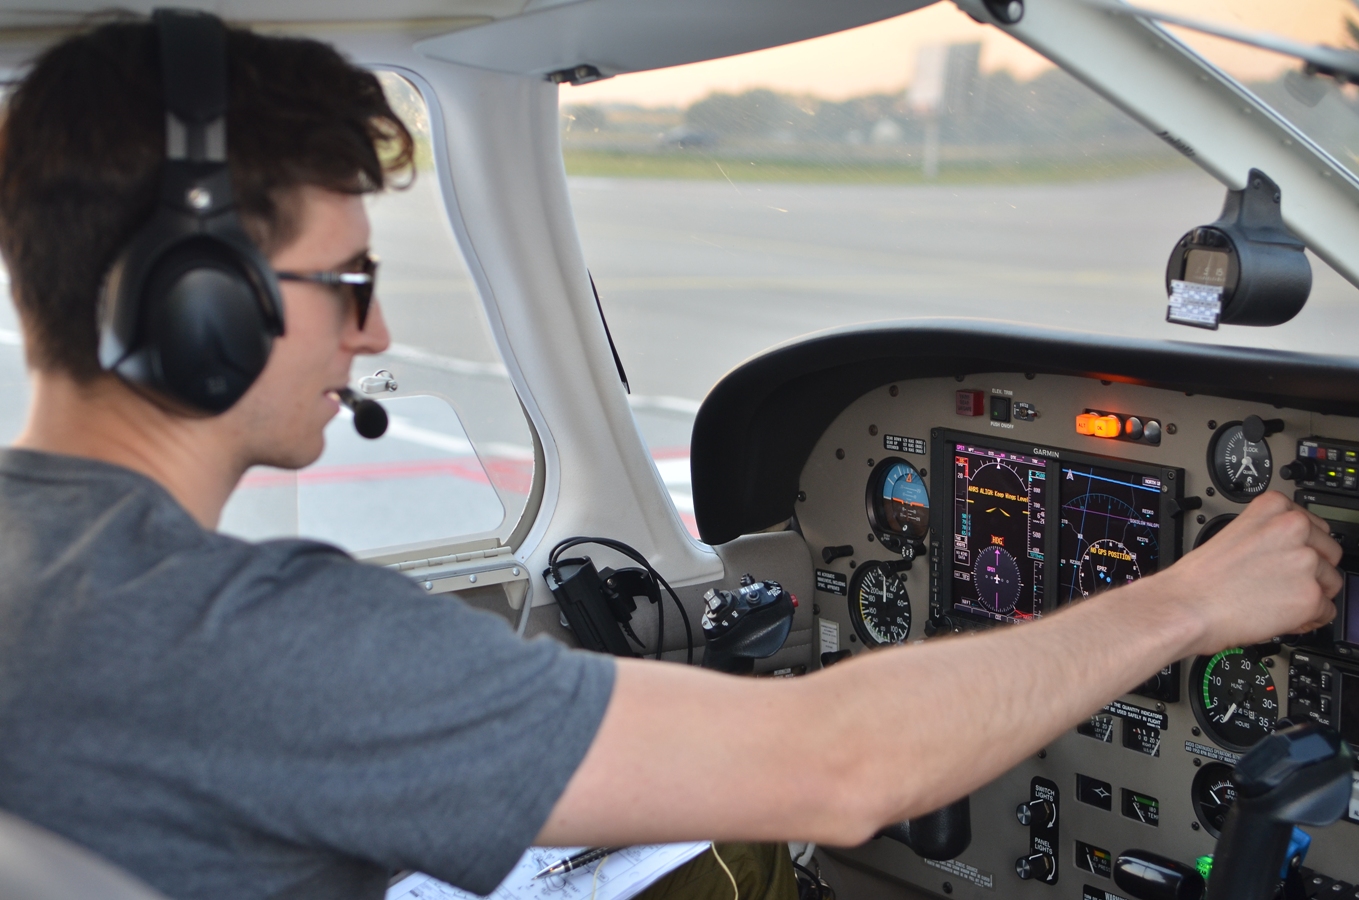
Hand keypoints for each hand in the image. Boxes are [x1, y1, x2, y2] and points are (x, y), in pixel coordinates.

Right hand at [1159, 491, 1340, 655]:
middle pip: (1329, 553)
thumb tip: (1290, 553)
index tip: (1290, 558)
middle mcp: (1294, 528)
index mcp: (1274, 507)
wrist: (1186, 606)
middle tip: (1281, 583)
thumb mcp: (1234, 533)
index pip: (1314, 526)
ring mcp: (1305, 562)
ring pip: (1331, 583)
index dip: (1302, 548)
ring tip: (1277, 601)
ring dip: (1310, 595)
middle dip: (1311, 571)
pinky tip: (1280, 616)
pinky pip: (1327, 612)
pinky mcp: (1311, 596)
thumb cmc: (1200, 578)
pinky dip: (1308, 619)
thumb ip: (1268, 535)